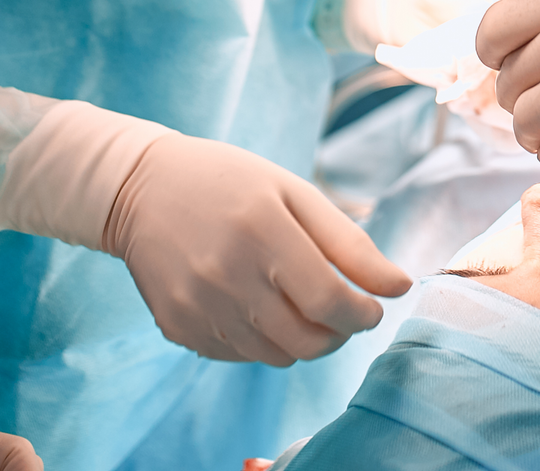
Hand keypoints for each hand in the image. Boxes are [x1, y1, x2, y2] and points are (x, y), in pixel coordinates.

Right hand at [103, 135, 411, 365]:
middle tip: (342, 308)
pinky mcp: (180, 328)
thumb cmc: (229, 183)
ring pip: (279, 356)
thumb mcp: (294, 192)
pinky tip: (257, 303)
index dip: (364, 314)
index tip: (373, 307)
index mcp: (263, 231)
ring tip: (298, 300)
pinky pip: (242, 356)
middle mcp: (228, 275)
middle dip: (340, 332)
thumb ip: (349, 242)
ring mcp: (200, 307)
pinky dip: (264, 340)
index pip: (331, 302)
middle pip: (309, 341)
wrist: (140, 189)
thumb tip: (399, 286)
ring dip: (304, 338)